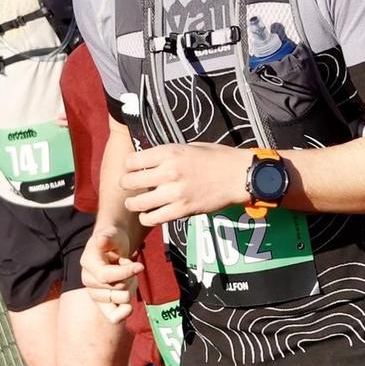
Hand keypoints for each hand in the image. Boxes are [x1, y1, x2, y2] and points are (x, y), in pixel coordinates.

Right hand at [80, 225, 145, 320]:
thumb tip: (101, 240)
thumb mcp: (112, 235)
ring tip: (127, 276)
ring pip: (121, 300)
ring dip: (130, 287)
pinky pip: (113, 317)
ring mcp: (95, 294)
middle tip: (128, 267)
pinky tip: (129, 306)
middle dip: (129, 277)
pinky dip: (124, 312)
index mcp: (87, 264)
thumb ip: (107, 238)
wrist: (113, 249)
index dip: (125, 273)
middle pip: (117, 289)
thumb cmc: (113, 240)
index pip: (106, 276)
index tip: (140, 266)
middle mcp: (88, 281)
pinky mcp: (104, 304)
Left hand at [121, 143, 251, 225]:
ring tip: (135, 204)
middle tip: (129, 188)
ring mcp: (174, 192)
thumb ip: (167, 154)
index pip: (131, 161)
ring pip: (138, 203)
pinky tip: (149, 214)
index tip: (132, 170)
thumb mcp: (189, 147)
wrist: (238, 175)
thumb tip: (148, 161)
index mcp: (169, 152)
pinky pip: (154, 218)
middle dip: (126, 185)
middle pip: (129, 181)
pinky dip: (147, 218)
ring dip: (133, 204)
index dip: (128, 166)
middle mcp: (168, 171)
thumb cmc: (217, 158)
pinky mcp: (182, 210)